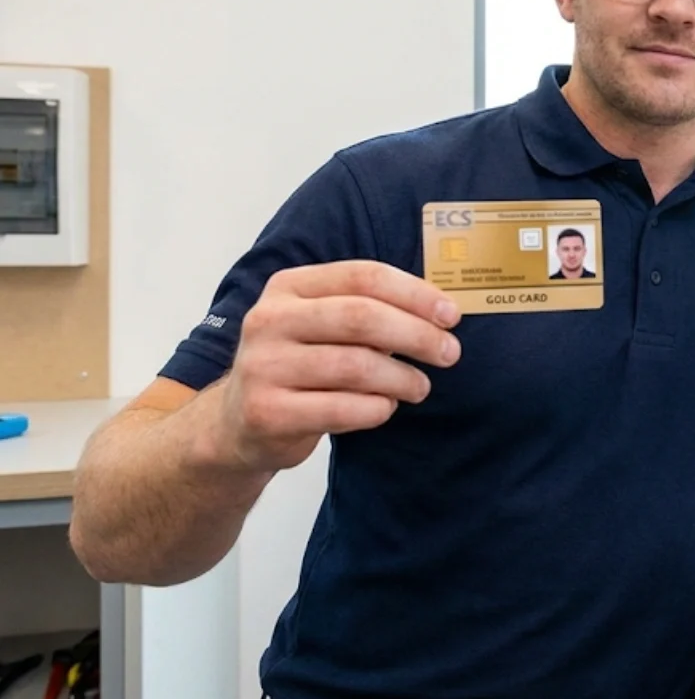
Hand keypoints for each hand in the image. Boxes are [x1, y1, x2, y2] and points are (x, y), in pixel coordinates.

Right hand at [215, 260, 461, 471]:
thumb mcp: (321, 324)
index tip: (451, 315)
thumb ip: (368, 311)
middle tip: (449, 353)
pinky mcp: (267, 412)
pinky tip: (386, 407)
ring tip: (419, 386)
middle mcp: (269, 320)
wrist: (240, 422)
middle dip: (417, 335)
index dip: (415, 294)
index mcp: (289, 287)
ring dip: (402, 378)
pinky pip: (342, 409)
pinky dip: (377, 409)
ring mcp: (263, 366)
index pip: (362, 276)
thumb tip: (441, 312)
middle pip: (362, 317)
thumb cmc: (300, 366)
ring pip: (356, 366)